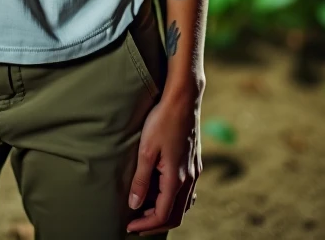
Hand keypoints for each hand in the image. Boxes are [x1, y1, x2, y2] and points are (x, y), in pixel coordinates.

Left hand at [126, 89, 202, 234]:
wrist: (183, 99)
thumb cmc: (162, 121)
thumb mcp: (146, 150)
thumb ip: (141, 180)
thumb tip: (135, 205)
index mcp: (177, 179)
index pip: (163, 215)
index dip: (146, 224)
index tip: (129, 226)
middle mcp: (190, 179)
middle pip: (175, 215)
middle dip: (155, 224)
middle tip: (136, 225)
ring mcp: (195, 171)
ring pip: (183, 205)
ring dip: (165, 212)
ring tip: (145, 211)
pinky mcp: (195, 163)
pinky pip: (187, 193)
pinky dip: (174, 201)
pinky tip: (162, 194)